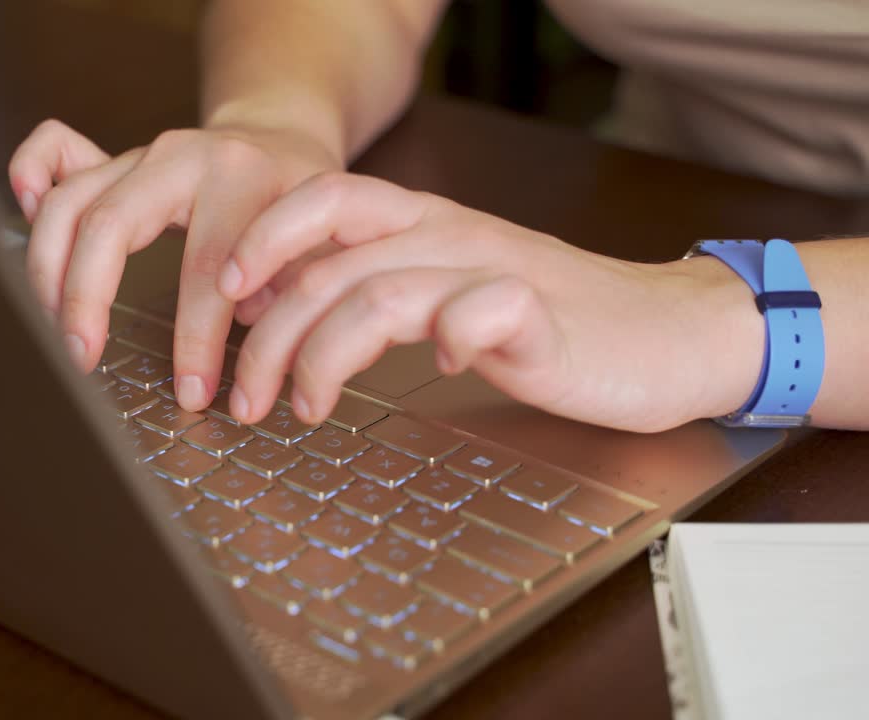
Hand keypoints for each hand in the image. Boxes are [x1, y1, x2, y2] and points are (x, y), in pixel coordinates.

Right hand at [8, 119, 340, 409]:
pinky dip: (29, 177)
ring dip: (49, 269)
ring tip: (55, 328)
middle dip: (88, 300)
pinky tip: (22, 216)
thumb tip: (256, 339)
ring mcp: (139, 154)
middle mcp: (180, 157)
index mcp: (239, 178)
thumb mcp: (321, 240)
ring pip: (69, 201)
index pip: (206, 268)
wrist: (280, 140)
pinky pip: (52, 151)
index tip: (192, 393)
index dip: (195, 340)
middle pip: (110, 226)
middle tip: (82, 360)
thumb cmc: (299, 202)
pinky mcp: (112, 157)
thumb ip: (294, 287)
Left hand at [216, 173, 764, 432]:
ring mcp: (495, 274)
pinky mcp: (542, 317)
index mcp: (424, 226)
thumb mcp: (443, 293)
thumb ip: (370, 290)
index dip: (265, 239)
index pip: (327, 200)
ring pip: (383, 292)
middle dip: (271, 336)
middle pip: (333, 265)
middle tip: (246, 398)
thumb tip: (277, 314)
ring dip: (327, 355)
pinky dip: (451, 335)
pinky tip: (439, 368)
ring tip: (308, 407)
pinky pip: (484, 309)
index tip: (226, 296)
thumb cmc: (547, 321)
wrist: (665, 333)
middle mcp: (450, 239)